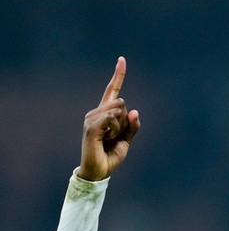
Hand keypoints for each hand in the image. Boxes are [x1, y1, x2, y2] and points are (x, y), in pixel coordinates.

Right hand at [78, 56, 139, 181]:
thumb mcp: (126, 141)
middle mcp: (96, 112)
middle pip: (122, 102)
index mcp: (105, 114)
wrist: (98, 171)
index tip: (122, 59)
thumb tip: (136, 112)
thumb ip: (132, 127)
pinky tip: (107, 137)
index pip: (112, 91)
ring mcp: (92, 118)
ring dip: (121, 126)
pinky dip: (115, 129)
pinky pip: (112, 119)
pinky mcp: (91, 126)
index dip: (118, 76)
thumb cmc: (110, 156)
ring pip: (118, 110)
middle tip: (116, 135)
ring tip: (110, 138)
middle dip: (126, 120)